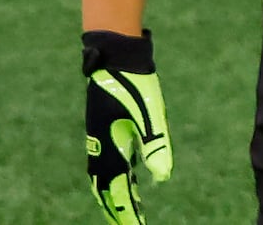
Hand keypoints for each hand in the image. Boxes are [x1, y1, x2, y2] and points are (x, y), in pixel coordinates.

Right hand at [84, 30, 172, 223]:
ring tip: (129, 207)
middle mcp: (100, 146)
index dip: (124, 210)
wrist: (116, 55)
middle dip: (116, 207)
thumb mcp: (150, 114)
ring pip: (104, 174)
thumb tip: (163, 177)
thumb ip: (155, 145)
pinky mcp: (105, 126)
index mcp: (108, 147)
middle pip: (105, 187)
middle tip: (129, 223)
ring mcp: (100, 136)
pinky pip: (108, 159)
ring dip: (115, 192)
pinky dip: (116, 173)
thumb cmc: (134, 84)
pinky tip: (130, 173)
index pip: (115, 189)